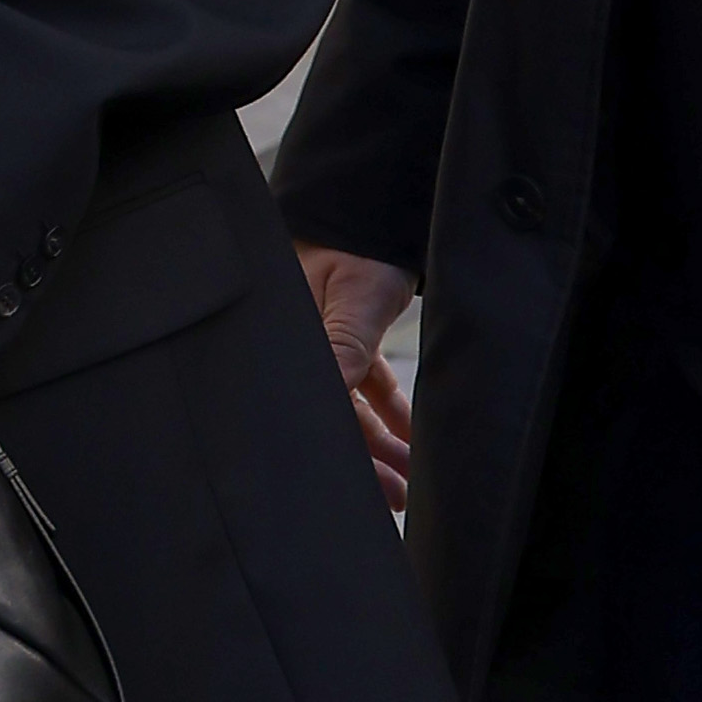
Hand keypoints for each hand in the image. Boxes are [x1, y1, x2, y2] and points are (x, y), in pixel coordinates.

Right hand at [298, 241, 417, 513]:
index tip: (364, 491)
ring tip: (408, 480)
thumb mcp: (352, 294)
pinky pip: (365, 387)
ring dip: (382, 444)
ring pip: (350, 410)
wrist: (365, 202)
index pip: (310, 412)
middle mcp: (301, 354)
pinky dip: (388, 412)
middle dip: (364, 462)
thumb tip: (333, 398)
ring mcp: (324, 348)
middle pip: (329, 420)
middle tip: (393, 499)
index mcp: (291, 346)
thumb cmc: (352, 244)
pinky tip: (410, 439)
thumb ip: (346, 347)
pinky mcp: (347, 341)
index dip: (339, 455)